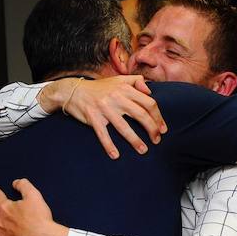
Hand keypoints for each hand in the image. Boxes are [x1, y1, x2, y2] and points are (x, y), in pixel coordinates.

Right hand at [39, 76, 166, 158]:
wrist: (74, 91)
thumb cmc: (100, 88)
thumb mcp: (119, 80)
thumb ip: (136, 81)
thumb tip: (150, 90)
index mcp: (125, 88)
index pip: (148, 103)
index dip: (158, 117)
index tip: (163, 128)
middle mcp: (116, 97)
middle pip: (140, 115)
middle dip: (152, 129)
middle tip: (157, 140)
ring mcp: (104, 108)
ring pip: (124, 127)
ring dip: (135, 140)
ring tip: (143, 150)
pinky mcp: (93, 118)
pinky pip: (103, 134)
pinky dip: (109, 145)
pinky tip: (115, 155)